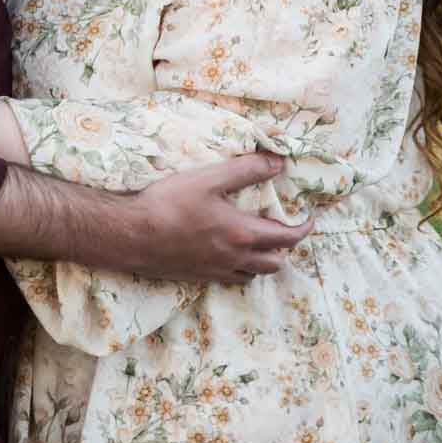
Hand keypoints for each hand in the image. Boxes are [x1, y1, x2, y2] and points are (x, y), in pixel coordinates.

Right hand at [124, 153, 312, 283]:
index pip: (287, 237)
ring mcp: (216, 270)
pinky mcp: (198, 277)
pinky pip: (230, 280)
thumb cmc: (170, 203)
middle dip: (285, 248)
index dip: (303, 229)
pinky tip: (229, 256)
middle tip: (283, 230)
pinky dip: (240, 270)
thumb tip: (279, 162)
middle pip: (274, 263)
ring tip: (260, 245)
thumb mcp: (210, 178)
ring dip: (263, 262)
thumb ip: (247, 169)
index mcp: (243, 234)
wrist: (132, 235)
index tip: (310, 219)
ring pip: (253, 275)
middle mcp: (235, 258)